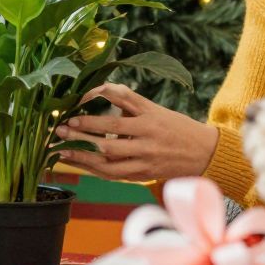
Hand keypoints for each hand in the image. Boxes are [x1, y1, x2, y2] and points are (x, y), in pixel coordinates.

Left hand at [54, 82, 216, 181]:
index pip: (117, 117)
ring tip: (61, 151)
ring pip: (109, 162)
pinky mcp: (144, 175)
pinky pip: (114, 174)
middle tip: (60, 130)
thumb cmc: (174, 126)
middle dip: (83, 136)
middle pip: (110, 141)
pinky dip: (94, 169)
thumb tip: (98, 89)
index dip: (93, 116)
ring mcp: (146, 160)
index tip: (73, 111)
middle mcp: (148, 140)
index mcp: (150, 119)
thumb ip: (128, 100)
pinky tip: (78, 163)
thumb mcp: (154, 108)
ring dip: (83, 157)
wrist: (204, 152)